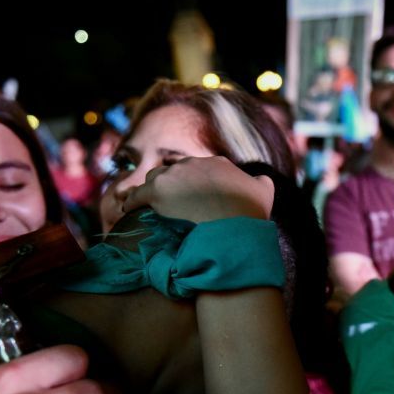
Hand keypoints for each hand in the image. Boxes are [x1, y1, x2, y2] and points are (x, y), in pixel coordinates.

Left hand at [122, 156, 274, 222]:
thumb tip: (260, 180)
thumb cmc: (249, 214)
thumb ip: (260, 183)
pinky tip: (129, 209)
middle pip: (175, 171)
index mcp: (217, 163)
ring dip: (152, 190)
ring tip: (149, 205)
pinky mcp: (157, 192)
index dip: (195, 183)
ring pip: (155, 178)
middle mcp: (194, 164)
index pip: (199, 169)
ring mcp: (174, 176)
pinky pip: (137, 194)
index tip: (193, 197)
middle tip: (172, 203)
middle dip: (173, 185)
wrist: (232, 230)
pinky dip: (132, 201)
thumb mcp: (264, 192)